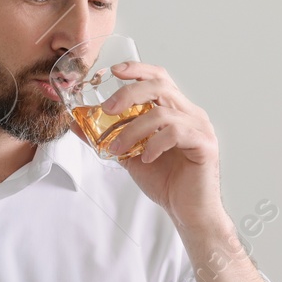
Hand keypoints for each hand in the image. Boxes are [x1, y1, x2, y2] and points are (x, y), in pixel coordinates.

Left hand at [98, 61, 229, 233]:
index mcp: (175, 111)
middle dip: (129, 93)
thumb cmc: (165, 182)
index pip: (158, 78)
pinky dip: (154, 143)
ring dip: (133, 129)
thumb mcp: (128, 155)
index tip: (113, 71)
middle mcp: (190, 114)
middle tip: (107, 109)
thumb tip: (77, 122)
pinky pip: (176, 133)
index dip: (137, 69)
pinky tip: (146, 157)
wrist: (187, 211)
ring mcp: (200, 127)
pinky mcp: (205, 144)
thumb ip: (107, 137)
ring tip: (118, 148)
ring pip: (163, 112)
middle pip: (160, 85)